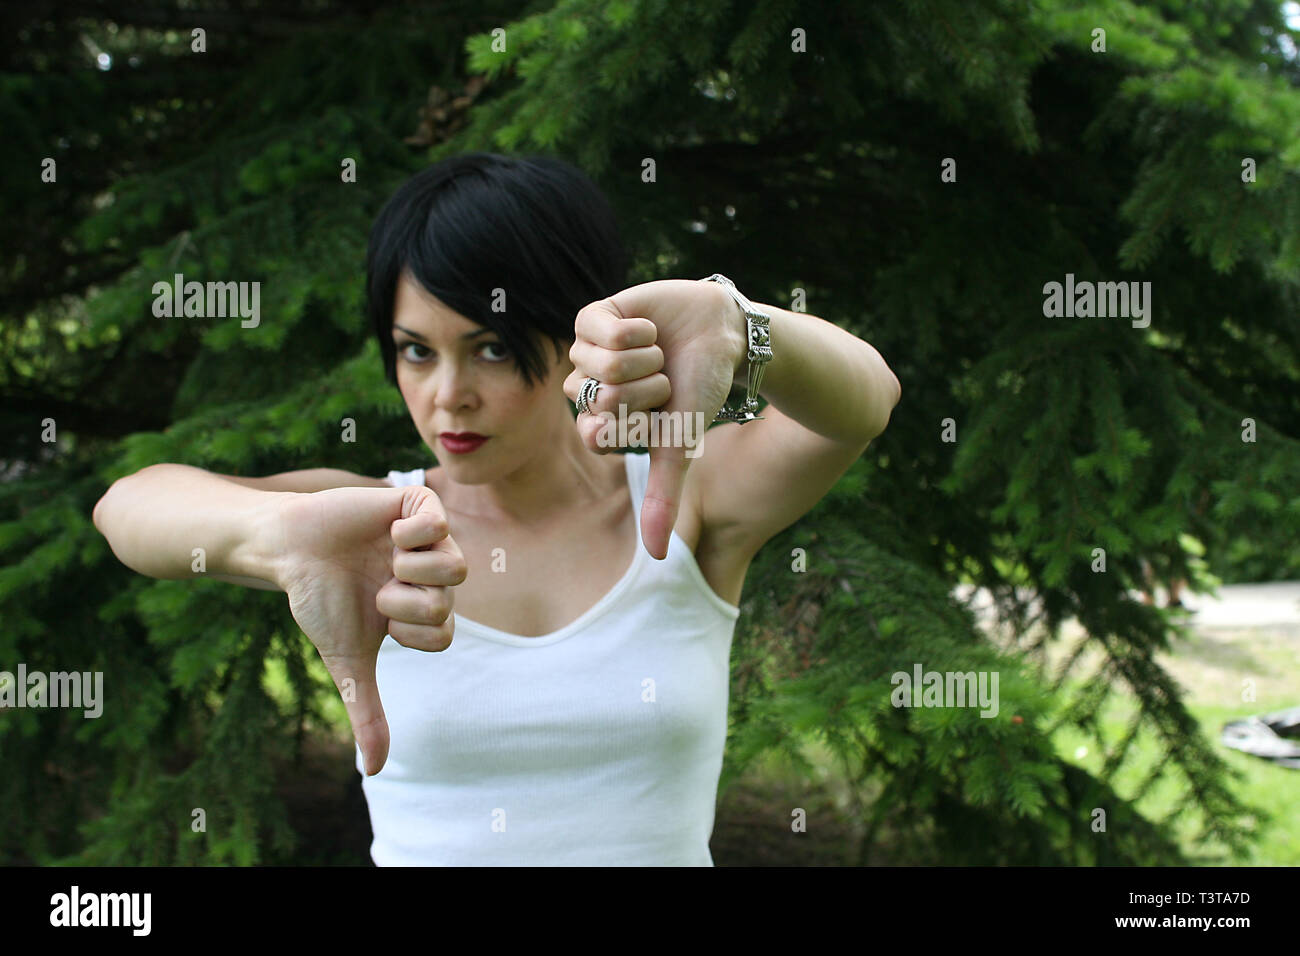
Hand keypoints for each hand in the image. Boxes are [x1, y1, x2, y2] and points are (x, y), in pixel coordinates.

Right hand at [272, 485, 466, 774]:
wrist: (290, 551)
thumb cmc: (321, 602)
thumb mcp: (347, 661)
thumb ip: (366, 711)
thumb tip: (375, 772)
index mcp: (426, 609)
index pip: (443, 634)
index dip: (407, 631)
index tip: (379, 618)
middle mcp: (434, 575)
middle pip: (449, 602)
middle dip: (405, 602)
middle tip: (378, 586)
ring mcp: (429, 540)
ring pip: (455, 565)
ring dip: (411, 569)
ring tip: (386, 559)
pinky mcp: (416, 504)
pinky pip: (439, 522)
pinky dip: (412, 532)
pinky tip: (389, 532)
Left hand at [563, 278, 744, 559]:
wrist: (723, 335)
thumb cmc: (700, 390)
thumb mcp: (680, 446)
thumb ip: (663, 496)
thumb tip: (657, 557)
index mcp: (600, 422)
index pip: (594, 434)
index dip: (635, 423)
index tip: (659, 415)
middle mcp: (588, 388)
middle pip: (598, 399)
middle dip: (645, 390)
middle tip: (664, 379)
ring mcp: (587, 350)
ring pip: (602, 364)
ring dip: (645, 360)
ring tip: (660, 353)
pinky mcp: (595, 315)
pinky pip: (603, 330)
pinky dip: (639, 331)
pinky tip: (650, 328)